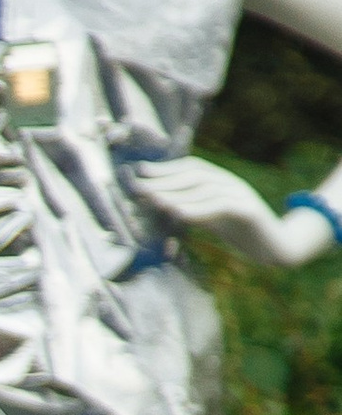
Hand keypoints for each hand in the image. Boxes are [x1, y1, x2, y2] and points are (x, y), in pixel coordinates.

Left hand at [133, 156, 333, 271]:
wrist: (277, 246)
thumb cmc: (242, 232)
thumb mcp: (212, 219)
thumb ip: (192, 210)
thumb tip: (163, 206)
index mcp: (222, 182)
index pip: (191, 168)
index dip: (166, 168)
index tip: (140, 172)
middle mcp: (230, 183)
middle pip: (194, 176)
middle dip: (164, 180)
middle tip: (138, 187)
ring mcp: (241, 195)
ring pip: (204, 189)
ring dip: (176, 194)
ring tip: (152, 200)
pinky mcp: (249, 211)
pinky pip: (220, 207)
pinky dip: (197, 209)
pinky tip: (178, 213)